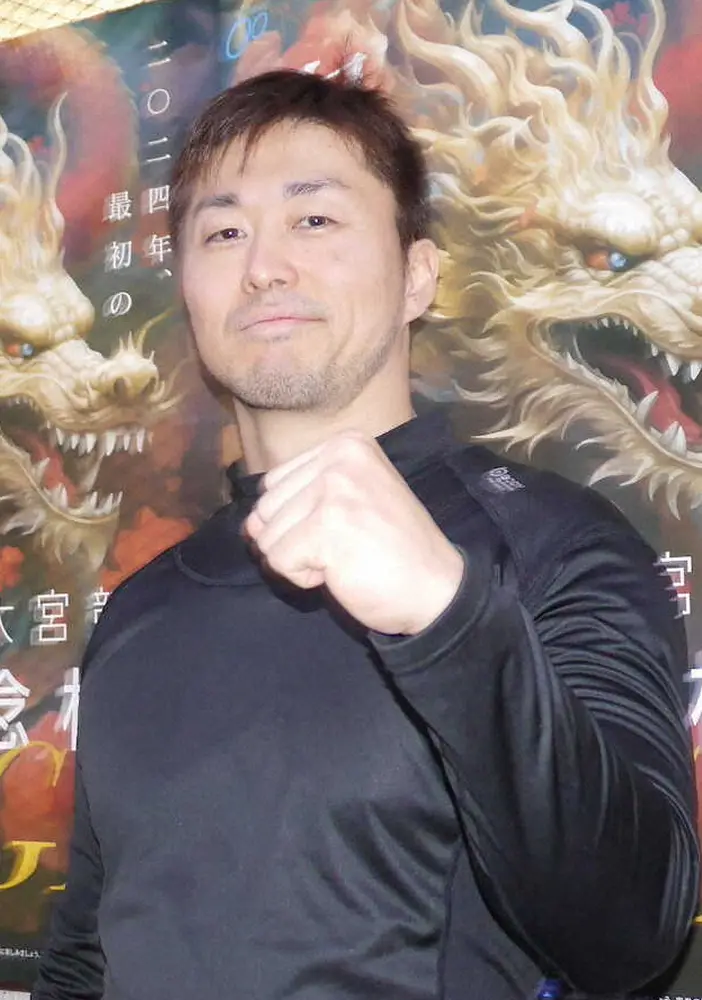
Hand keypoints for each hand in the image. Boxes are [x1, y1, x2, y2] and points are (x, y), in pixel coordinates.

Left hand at [244, 430, 464, 634]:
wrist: (437, 588)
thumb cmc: (392, 550)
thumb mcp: (349, 502)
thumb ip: (297, 501)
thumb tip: (249, 525)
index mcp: (346, 444)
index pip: (275, 483)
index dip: (297, 519)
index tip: (344, 528)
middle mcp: (340, 457)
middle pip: (265, 508)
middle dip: (294, 540)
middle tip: (345, 546)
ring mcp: (334, 489)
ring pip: (267, 536)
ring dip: (300, 560)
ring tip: (345, 557)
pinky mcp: (326, 526)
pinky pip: (278, 561)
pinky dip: (304, 578)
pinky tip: (341, 571)